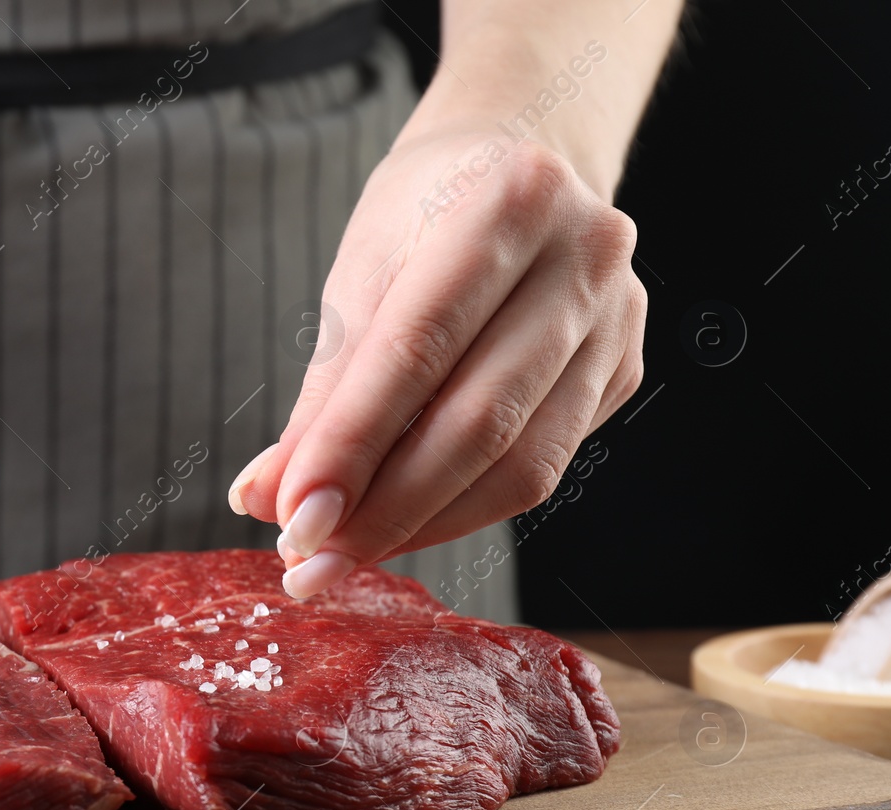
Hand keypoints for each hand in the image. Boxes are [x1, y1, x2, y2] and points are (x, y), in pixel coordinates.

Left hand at [230, 132, 644, 597]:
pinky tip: (402, 525)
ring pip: (521, 465)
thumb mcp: (360, 277)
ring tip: (342, 555)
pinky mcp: (623, 372)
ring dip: (422, 526)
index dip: (349, 446)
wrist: (514, 166)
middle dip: (383, 509)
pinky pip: (540, 469)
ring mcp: (618, 319)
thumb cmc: (423, 217)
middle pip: (479, 421)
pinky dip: (461, 510)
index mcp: (512, 201)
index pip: (417, 350)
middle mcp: (585, 257)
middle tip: (309, 563)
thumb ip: (323, 394)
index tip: (290, 520)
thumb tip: (267, 500)